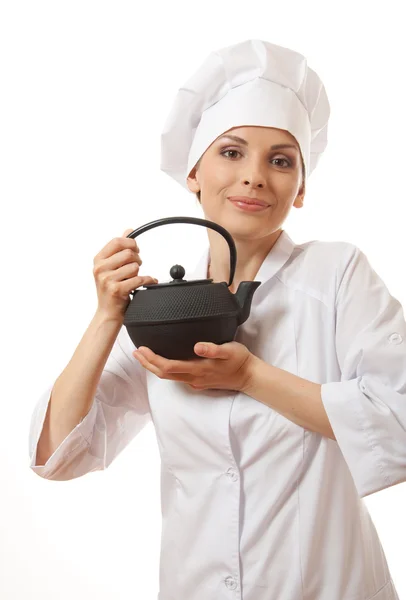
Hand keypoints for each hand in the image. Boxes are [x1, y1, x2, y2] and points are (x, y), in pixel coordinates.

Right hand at [93, 228, 157, 321]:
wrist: (107, 313)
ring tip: (133, 279)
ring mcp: (107, 279)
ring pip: (134, 266)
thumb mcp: (110, 267)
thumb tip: (128, 231)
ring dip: (138, 272)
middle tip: (136, 267)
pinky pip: (139, 279)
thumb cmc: (110, 289)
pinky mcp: (117, 290)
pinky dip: (148, 280)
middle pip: (128, 253)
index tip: (136, 250)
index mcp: (98, 260)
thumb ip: (119, 249)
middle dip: (137, 259)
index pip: (117, 241)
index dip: (131, 243)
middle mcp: (100, 269)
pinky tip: (148, 282)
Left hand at [132, 341, 255, 391]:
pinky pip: (176, 377)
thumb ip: (213, 349)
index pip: (168, 366)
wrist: (249, 377)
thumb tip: (197, 347)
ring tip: (144, 356)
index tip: (142, 349)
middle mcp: (193, 378)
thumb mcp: (229, 350)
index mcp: (198, 369)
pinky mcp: (198, 382)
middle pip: (163, 374)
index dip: (152, 359)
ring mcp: (195, 382)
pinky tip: (163, 362)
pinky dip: (165, 369)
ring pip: (168, 377)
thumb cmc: (239, 360)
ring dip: (154, 367)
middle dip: (147, 363)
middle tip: (136, 351)